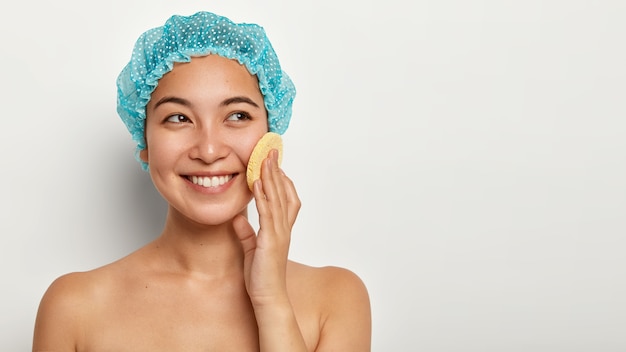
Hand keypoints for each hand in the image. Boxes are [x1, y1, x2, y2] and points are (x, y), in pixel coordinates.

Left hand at [233, 149, 300, 306]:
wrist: (268, 296)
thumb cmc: (261, 277)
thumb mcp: (251, 249)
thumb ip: (246, 233)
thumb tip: (237, 219)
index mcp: (281, 229)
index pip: (286, 198)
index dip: (282, 179)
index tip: (274, 163)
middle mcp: (283, 227)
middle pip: (284, 192)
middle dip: (277, 170)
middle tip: (271, 151)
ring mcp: (279, 232)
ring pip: (277, 198)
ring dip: (271, 177)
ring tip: (265, 158)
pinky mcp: (271, 239)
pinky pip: (268, 212)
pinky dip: (264, 196)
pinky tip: (257, 183)